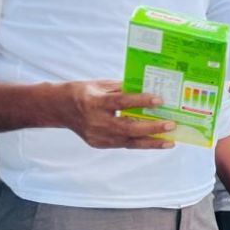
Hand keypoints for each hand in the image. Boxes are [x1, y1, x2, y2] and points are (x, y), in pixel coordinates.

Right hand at [62, 80, 177, 148]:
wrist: (59, 108)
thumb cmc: (82, 92)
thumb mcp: (100, 85)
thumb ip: (122, 88)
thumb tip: (147, 89)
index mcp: (95, 102)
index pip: (121, 102)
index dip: (141, 101)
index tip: (159, 100)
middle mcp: (96, 122)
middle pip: (128, 128)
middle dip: (152, 128)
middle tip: (171, 125)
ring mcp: (97, 136)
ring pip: (128, 141)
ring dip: (151, 142)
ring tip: (170, 142)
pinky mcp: (99, 144)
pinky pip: (123, 144)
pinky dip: (140, 143)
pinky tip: (155, 142)